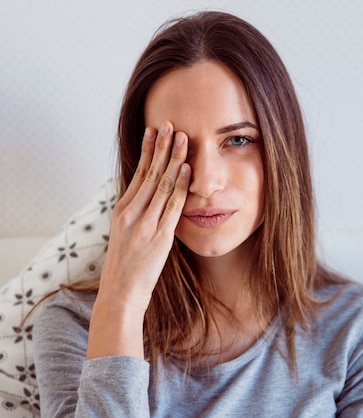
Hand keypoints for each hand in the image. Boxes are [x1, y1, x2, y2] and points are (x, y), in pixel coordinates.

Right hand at [87, 121, 189, 358]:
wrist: (120, 293)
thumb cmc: (125, 267)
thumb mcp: (125, 235)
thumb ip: (137, 215)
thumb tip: (150, 197)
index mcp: (122, 211)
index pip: (137, 174)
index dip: (148, 151)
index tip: (154, 131)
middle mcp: (131, 213)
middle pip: (149, 173)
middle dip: (161, 147)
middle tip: (170, 124)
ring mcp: (144, 224)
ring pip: (161, 185)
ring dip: (173, 159)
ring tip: (182, 138)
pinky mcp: (159, 237)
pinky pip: (171, 206)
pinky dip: (179, 186)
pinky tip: (186, 170)